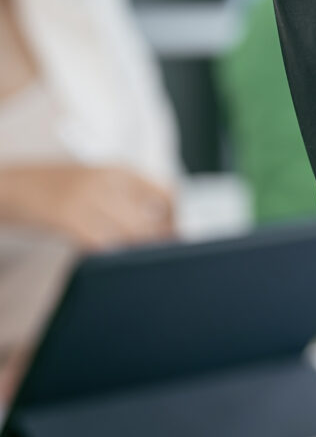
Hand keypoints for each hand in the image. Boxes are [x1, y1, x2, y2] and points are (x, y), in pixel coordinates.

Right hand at [0, 162, 175, 248]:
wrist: (7, 185)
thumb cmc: (50, 189)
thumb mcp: (93, 183)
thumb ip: (124, 199)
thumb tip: (160, 226)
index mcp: (118, 169)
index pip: (167, 193)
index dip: (177, 220)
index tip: (178, 240)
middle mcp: (107, 179)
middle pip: (151, 218)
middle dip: (160, 244)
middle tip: (161, 262)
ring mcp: (87, 197)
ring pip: (131, 232)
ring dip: (138, 253)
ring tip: (138, 268)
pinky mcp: (67, 216)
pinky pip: (101, 242)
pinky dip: (110, 256)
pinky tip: (107, 262)